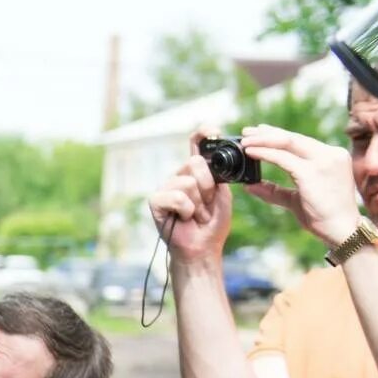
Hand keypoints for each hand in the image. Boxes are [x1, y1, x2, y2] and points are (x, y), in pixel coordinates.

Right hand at [146, 134, 232, 263]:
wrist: (203, 247)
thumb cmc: (213, 222)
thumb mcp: (222, 193)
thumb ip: (218, 174)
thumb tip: (215, 158)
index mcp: (196, 171)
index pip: (195, 143)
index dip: (203, 133)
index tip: (214, 131)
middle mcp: (179, 175)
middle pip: (195, 163)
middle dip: (208, 186)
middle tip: (207, 204)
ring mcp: (165, 187)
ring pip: (188, 182)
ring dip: (199, 203)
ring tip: (197, 215)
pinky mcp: (156, 201)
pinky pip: (177, 197)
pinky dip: (187, 210)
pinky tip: (184, 218)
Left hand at [238, 125, 360, 246]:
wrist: (342, 231)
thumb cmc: (323, 217)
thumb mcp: (297, 199)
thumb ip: (275, 191)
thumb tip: (251, 185)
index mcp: (332, 157)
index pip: (301, 141)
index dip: (278, 135)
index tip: (259, 132)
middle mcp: (330, 155)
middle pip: (293, 138)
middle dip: (267, 133)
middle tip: (247, 132)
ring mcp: (324, 161)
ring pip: (288, 143)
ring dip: (263, 140)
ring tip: (245, 140)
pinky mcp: (312, 172)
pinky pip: (283, 159)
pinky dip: (265, 153)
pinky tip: (251, 152)